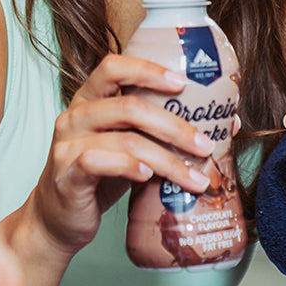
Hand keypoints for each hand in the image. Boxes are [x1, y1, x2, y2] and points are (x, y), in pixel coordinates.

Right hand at [30, 53, 216, 254]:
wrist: (58, 218)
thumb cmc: (98, 177)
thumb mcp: (127, 147)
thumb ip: (162, 133)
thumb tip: (227, 123)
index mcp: (89, 100)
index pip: (113, 67)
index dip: (148, 70)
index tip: (182, 83)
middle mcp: (75, 115)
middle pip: (128, 106)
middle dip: (174, 126)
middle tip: (205, 145)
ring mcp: (67, 143)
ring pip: (124, 140)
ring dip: (167, 160)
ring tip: (194, 178)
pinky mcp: (66, 172)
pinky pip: (99, 162)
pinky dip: (129, 167)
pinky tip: (148, 176)